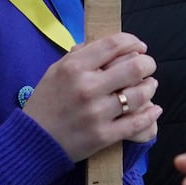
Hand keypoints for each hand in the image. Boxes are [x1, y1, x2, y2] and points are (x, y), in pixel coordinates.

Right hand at [24, 32, 159, 160]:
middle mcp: (87, 87)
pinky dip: (150, 114)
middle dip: (148, 63)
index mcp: (74, 67)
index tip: (139, 47)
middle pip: (135, 67)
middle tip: (147, 66)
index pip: (114, 44)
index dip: (133, 42)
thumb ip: (82, 55)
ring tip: (149, 85)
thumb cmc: (45, 102)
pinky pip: (136, 122)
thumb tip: (112, 45)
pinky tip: (154, 109)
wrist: (31, 142)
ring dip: (150, 87)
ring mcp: (96, 113)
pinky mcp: (103, 136)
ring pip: (139, 94)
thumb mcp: (56, 70)